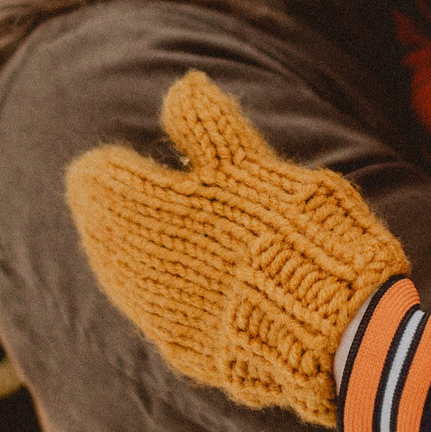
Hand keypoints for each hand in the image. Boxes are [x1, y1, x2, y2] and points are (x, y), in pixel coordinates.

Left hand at [65, 70, 406, 426]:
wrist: (330, 328)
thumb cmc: (299, 234)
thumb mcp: (256, 167)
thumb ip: (210, 129)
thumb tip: (183, 85)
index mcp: (155, 208)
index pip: (99, 181)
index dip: (104, 170)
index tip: (104, 163)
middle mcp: (144, 262)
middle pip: (103, 230)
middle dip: (107, 211)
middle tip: (108, 196)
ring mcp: (161, 310)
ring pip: (121, 274)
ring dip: (122, 252)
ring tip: (131, 237)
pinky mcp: (182, 347)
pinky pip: (152, 312)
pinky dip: (152, 290)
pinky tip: (167, 282)